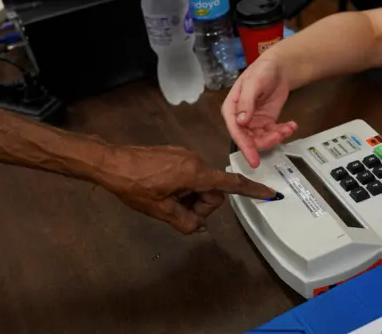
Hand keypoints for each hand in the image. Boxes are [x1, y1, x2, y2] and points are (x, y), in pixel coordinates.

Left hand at [98, 145, 276, 233]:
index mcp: (196, 173)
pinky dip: (184, 187)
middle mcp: (195, 160)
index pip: (231, 184)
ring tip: (166, 200)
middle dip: (201, 205)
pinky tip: (163, 190)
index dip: (252, 191)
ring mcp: (186, 155)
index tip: (270, 194)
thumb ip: (185, 221)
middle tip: (177, 212)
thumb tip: (198, 227)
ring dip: (190, 197)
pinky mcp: (176, 154)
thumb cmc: (135, 186)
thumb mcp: (160, 210)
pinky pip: (191, 174)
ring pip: (201, 183)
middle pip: (213, 190)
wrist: (111, 162)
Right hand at [221, 55, 297, 167]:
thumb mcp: (253, 84)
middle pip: (249, 139)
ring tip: (287, 128)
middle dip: (264, 142)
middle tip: (279, 136)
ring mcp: (254, 121)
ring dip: (275, 137)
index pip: (236, 131)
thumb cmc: (262, 71)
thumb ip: (246, 102)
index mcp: (232, 108)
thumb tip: (241, 122)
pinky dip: (283, 132)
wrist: (279, 67)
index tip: (253, 158)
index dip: (244, 146)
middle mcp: (240, 118)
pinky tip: (291, 125)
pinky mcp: (267, 122)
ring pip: (261, 139)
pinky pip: (272, 133)